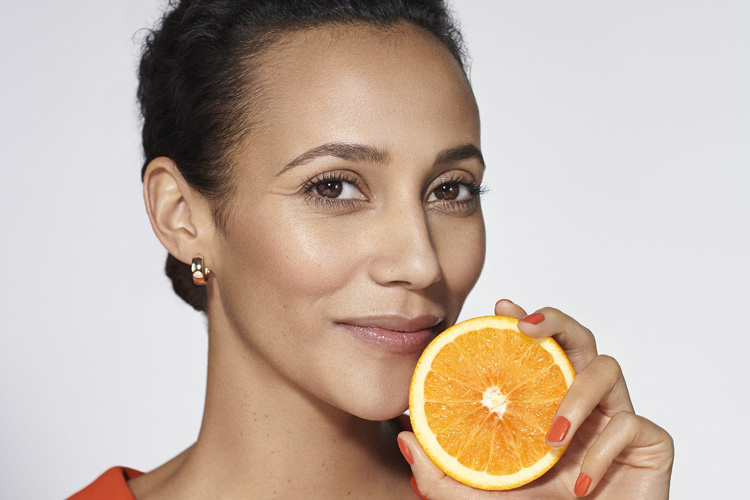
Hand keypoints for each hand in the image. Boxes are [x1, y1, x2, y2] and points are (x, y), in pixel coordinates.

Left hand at [398, 301, 673, 498]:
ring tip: (552, 436)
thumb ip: (441, 471)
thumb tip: (405, 436)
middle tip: (527, 326)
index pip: (539, 348)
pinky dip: (603, 452)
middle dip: (557, 321)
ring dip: (577, 396)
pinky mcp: (650, 443)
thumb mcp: (477, 495)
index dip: (525, 320)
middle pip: (579, 337)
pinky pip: (633, 425)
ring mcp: (617, 418)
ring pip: (608, 368)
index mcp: (547, 404)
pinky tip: (583, 483)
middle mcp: (583, 403)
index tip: (500, 306)